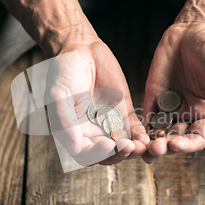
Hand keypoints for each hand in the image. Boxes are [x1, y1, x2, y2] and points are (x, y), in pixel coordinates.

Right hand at [45, 37, 149, 165]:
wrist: (82, 51)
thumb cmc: (64, 72)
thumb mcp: (58, 94)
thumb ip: (65, 120)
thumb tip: (74, 146)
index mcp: (74, 132)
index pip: (86, 154)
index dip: (97, 154)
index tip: (108, 146)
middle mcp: (92, 132)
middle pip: (108, 154)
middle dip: (120, 153)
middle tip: (129, 147)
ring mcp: (110, 124)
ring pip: (123, 145)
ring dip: (134, 149)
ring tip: (142, 146)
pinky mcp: (124, 113)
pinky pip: (135, 129)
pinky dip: (141, 135)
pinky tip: (147, 136)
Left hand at [142, 23, 204, 162]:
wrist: (191, 30)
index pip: (198, 137)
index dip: (187, 145)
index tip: (176, 144)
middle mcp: (188, 114)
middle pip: (176, 139)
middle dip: (165, 146)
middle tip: (154, 149)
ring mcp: (170, 107)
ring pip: (160, 132)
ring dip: (151, 142)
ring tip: (141, 148)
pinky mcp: (154, 97)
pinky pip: (146, 116)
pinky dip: (139, 127)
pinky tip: (131, 134)